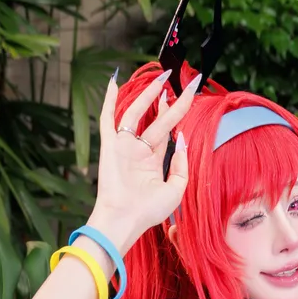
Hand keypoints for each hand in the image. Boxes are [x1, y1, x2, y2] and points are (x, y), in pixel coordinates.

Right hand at [91, 71, 198, 251]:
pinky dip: (110, 101)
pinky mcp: (110, 146)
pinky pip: (108, 118)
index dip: (178, 113)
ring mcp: (123, 146)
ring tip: (161, 78)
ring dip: (147, 95)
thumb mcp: (176, 189)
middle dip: (167, 100)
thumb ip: (181, 164)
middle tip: (177, 79)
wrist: (124, 220)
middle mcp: (138, 150)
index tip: (189, 95)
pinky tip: (115, 82)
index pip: (167, 131)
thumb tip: (181, 139)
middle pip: (155, 119)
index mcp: (152, 161)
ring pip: (136, 113)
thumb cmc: (148, 211)